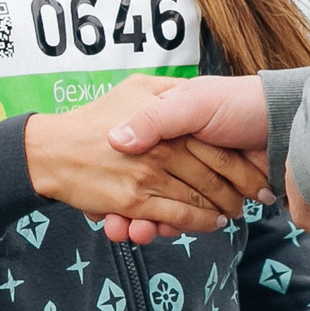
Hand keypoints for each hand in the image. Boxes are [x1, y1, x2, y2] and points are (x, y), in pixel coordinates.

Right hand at [27, 76, 264, 236]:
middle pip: (215, 176)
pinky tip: (209, 223)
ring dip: (220, 210)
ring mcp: (150, 175)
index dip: (241, 162)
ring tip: (231, 213)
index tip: (257, 170)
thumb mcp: (138, 88)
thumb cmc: (96, 116)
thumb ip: (171, 92)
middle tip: (252, 200)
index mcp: (169, 118)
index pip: (217, 145)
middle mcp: (163, 147)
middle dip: (239, 191)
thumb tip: (199, 93)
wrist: (52, 149)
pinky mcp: (136, 200)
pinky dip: (196, 223)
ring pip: (198, 199)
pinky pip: (176, 215)